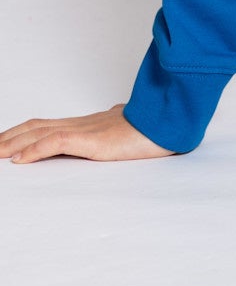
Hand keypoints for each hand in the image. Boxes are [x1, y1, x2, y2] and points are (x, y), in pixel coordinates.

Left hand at [0, 104, 173, 163]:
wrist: (169, 124)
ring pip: (38, 132)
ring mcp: (84, 130)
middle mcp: (81, 124)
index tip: (5, 142)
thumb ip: (113, 133)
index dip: (22, 132)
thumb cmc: (153, 129)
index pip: (45, 125)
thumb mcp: (126, 133)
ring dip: (11, 144)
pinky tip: (18, 161)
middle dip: (8, 137)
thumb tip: (112, 131)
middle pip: (34, 126)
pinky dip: (33, 151)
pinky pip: (55, 142)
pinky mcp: (91, 140)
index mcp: (87, 125)